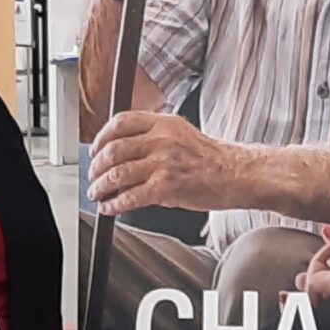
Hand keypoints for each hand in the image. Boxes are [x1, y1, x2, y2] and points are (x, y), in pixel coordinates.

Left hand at [89, 111, 247, 214]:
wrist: (236, 174)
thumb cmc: (212, 158)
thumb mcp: (181, 133)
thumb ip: (154, 136)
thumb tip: (126, 151)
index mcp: (164, 123)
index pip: (121, 122)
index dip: (101, 137)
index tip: (95, 149)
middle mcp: (161, 140)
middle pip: (114, 149)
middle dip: (97, 166)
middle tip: (93, 176)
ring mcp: (163, 163)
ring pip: (118, 173)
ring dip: (101, 186)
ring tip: (97, 193)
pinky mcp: (166, 187)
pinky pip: (130, 196)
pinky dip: (115, 204)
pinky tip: (110, 207)